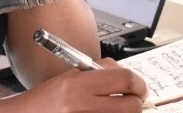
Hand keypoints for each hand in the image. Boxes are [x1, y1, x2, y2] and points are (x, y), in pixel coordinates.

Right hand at [5, 63, 151, 112]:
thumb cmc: (43, 101)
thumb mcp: (68, 78)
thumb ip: (96, 73)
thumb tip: (123, 74)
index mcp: (77, 84)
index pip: (124, 79)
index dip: (138, 83)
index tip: (139, 86)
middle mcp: (82, 105)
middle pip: (131, 105)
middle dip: (136, 102)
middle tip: (133, 100)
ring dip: (125, 112)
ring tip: (116, 107)